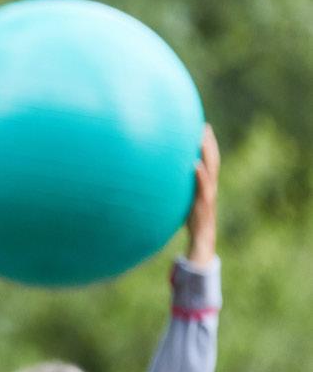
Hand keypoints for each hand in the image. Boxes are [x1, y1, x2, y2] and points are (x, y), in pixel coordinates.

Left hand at [186, 123, 218, 263]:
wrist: (201, 245)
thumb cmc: (191, 223)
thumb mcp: (183, 204)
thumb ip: (177, 191)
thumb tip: (158, 183)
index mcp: (204, 188)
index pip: (208, 162)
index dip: (206, 145)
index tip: (201, 126)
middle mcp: (209, 190)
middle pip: (212, 162)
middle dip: (209, 144)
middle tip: (204, 126)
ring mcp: (208, 199)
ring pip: (211, 172)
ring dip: (208, 155)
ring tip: (202, 139)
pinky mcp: (203, 208)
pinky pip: (203, 190)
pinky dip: (200, 177)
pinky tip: (194, 165)